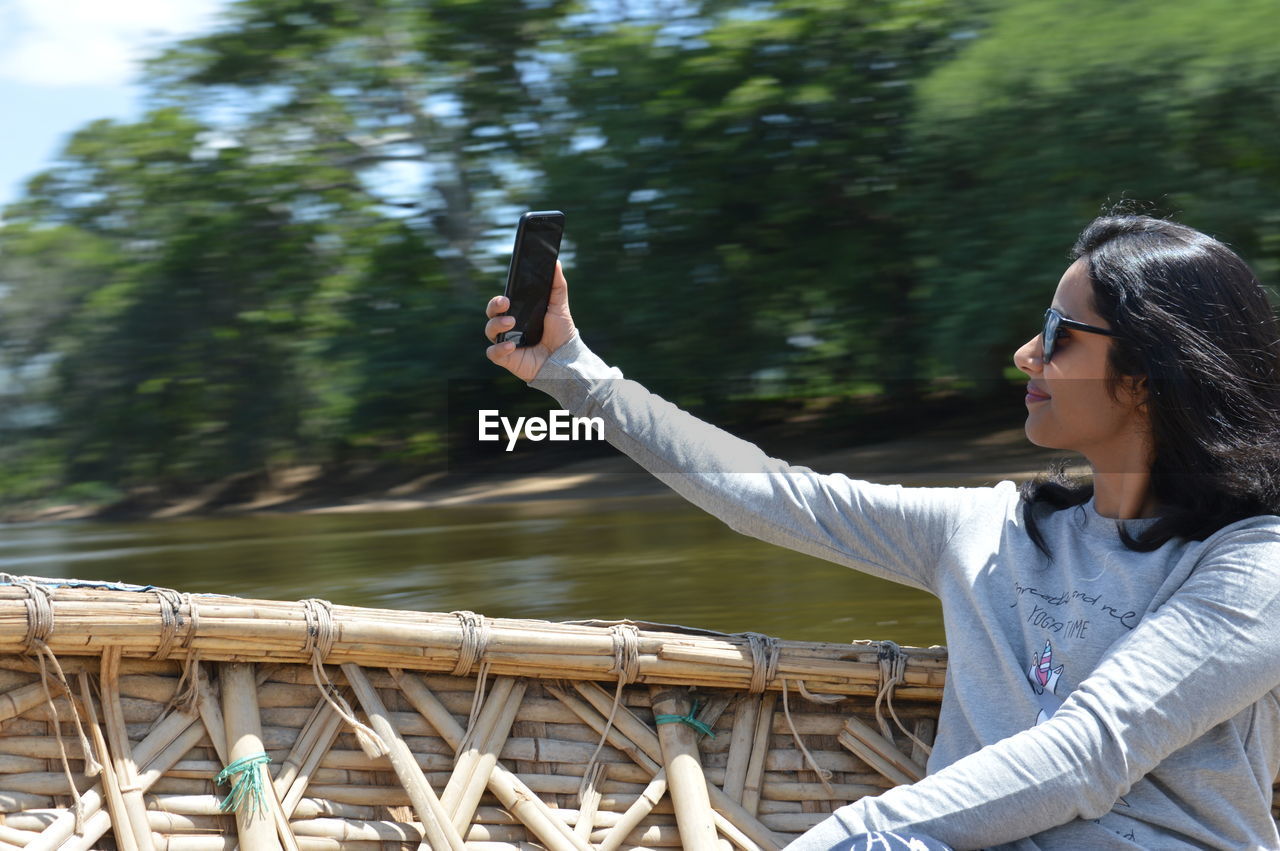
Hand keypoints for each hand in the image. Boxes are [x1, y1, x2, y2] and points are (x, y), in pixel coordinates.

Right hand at [484, 260, 576, 382]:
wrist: (566, 359)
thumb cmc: (561, 333)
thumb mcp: (560, 306)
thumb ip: (557, 285)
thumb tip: (555, 262)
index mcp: (518, 313)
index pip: (501, 303)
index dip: (499, 299)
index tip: (507, 296)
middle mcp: (509, 327)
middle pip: (490, 313)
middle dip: (493, 306)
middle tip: (505, 304)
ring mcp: (506, 342)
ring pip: (489, 330)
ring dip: (496, 325)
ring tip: (511, 323)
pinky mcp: (507, 359)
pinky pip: (493, 353)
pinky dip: (499, 348)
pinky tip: (512, 345)